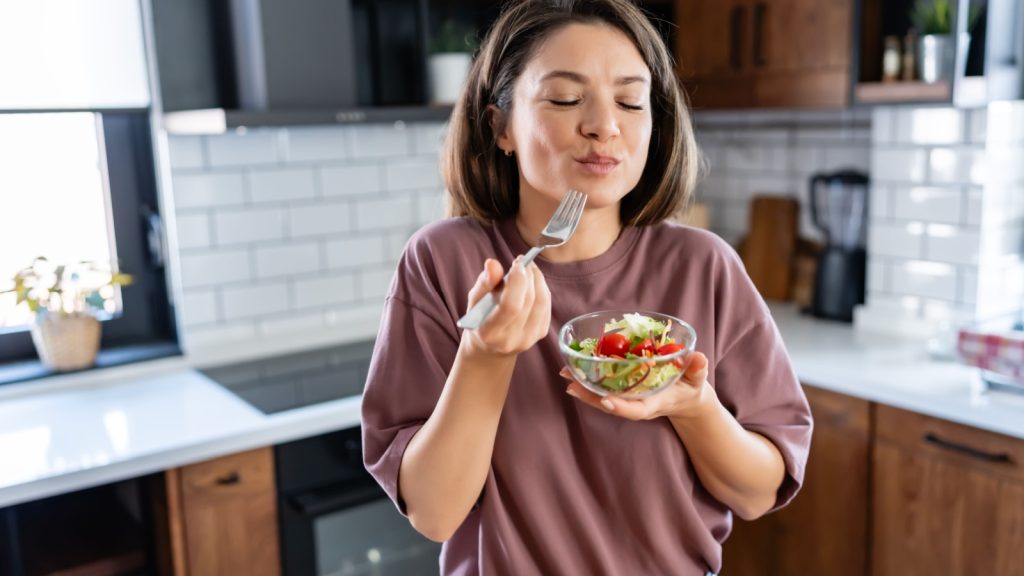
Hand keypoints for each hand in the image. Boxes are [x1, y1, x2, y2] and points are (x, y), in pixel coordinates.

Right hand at [461, 257, 550, 358]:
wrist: (490, 348)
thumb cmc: (480, 320)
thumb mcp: (475, 301)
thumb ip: (484, 283)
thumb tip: (493, 264)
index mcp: (490, 333)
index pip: (511, 306)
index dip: (517, 281)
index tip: (516, 263)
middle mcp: (511, 339)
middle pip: (529, 302)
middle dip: (528, 276)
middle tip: (522, 261)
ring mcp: (529, 339)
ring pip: (542, 302)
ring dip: (538, 279)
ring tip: (529, 267)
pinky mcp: (541, 334)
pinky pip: (547, 306)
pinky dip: (542, 288)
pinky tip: (533, 281)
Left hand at [560, 352, 714, 420]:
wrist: (687, 401)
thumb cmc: (692, 388)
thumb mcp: (698, 380)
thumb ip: (698, 370)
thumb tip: (699, 357)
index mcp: (655, 404)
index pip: (637, 410)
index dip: (621, 407)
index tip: (606, 401)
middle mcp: (638, 404)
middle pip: (612, 405)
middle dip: (591, 397)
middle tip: (571, 384)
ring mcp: (629, 400)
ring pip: (603, 398)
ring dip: (584, 388)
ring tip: (565, 375)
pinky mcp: (624, 393)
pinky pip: (604, 390)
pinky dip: (589, 382)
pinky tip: (573, 371)